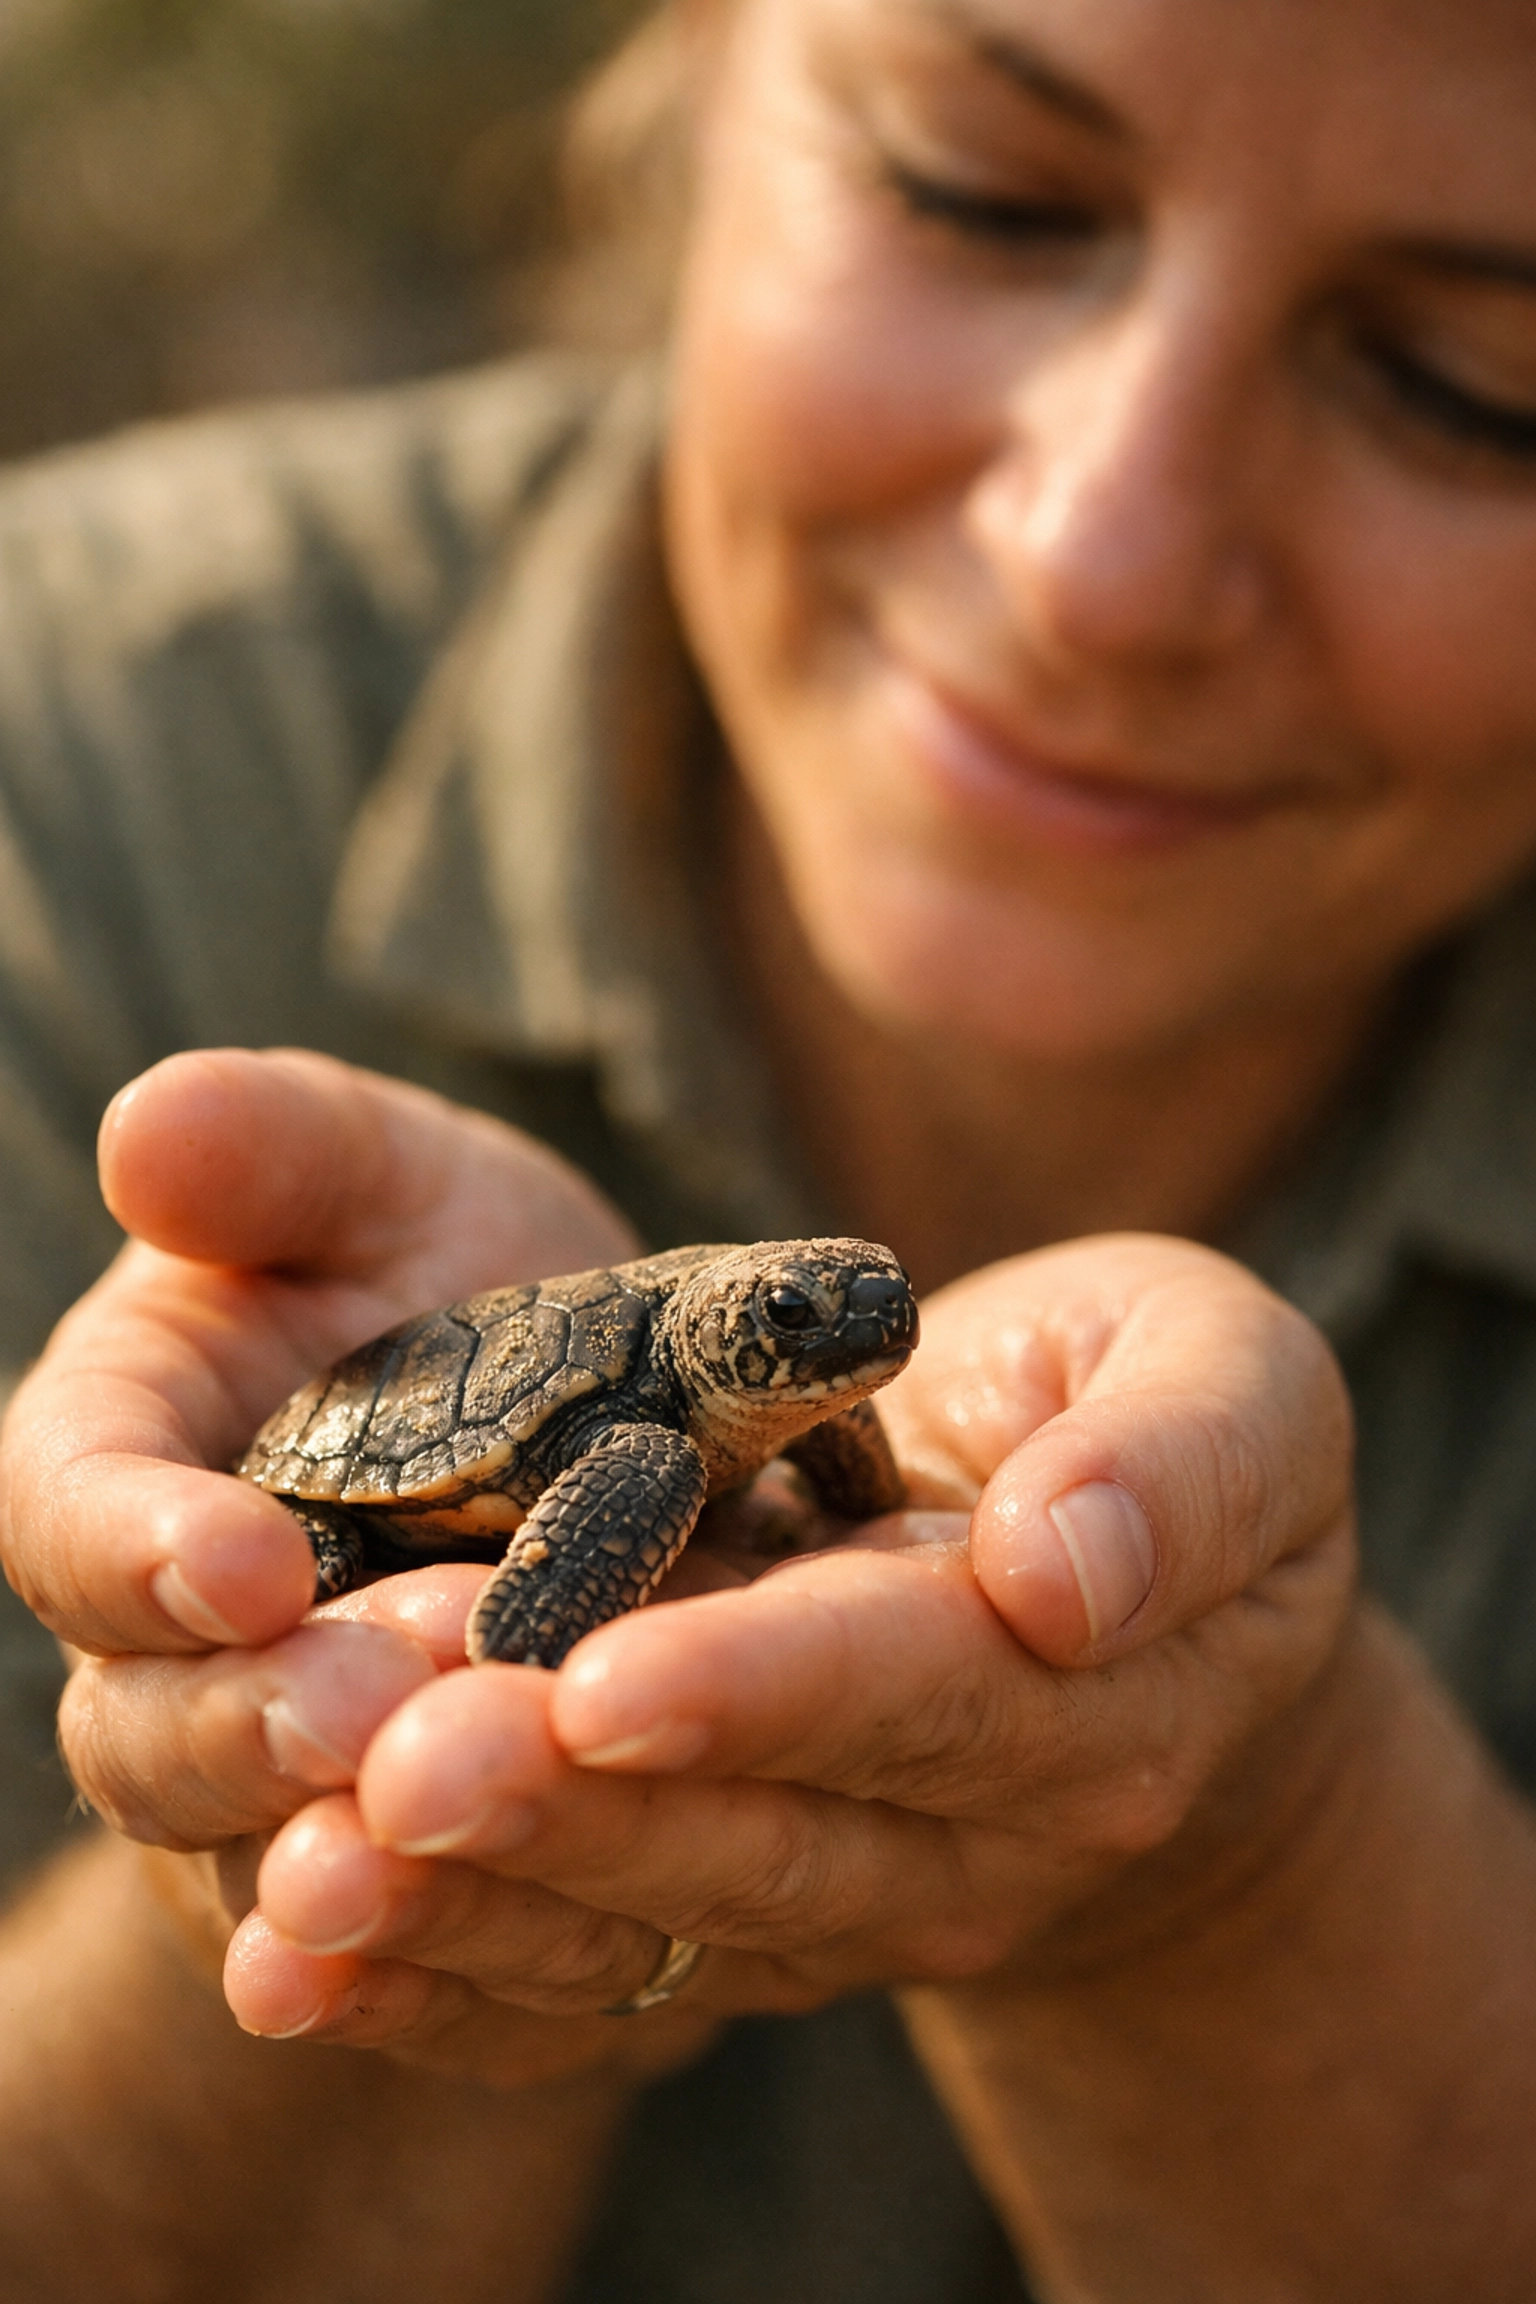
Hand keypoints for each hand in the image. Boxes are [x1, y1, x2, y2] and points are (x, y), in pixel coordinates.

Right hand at [0, 1048, 722, 2086]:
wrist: (588, 1428)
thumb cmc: (447, 1276)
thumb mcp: (383, 1181)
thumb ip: (278, 1154)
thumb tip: (153, 1128)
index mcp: (125, 1462)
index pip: (64, 1520)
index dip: (138, 1555)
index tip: (253, 1563)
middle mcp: (167, 1648)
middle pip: (152, 1729)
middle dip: (265, 1720)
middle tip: (401, 1692)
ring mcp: (267, 1779)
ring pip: (264, 1860)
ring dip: (363, 1851)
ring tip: (478, 1803)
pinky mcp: (390, 1873)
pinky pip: (396, 1954)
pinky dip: (454, 1962)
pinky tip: (556, 1943)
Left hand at [233, 1235, 1358, 2065]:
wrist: (1123, 1611)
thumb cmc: (1158, 1436)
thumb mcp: (1232, 1385)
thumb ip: (1182, 1459)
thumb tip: (1066, 1577)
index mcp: (1092, 1690)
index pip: (919, 1690)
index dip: (766, 1689)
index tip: (599, 1678)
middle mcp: (970, 1832)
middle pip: (759, 1837)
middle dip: (571, 1813)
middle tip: (386, 1777)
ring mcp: (852, 1900)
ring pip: (658, 1928)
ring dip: (480, 1912)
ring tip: (306, 1879)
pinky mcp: (749, 1923)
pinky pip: (601, 1981)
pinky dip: (451, 1980)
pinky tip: (302, 1961)